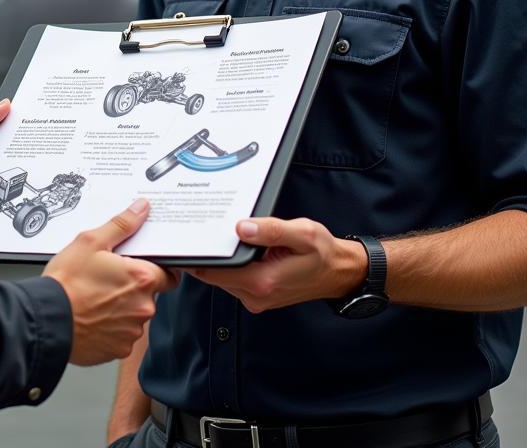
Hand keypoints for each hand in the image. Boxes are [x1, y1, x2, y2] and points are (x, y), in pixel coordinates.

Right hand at [44, 199, 177, 365]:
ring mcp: (131, 331)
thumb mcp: (91, 242)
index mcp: (141, 278)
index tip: (142, 269)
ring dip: (122, 309)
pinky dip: (111, 328)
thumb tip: (141, 209)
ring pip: (134, 316)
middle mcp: (142, 307)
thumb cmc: (66, 283)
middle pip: (149, 296)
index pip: (169, 275)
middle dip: (132, 289)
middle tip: (107, 281)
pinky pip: (121, 336)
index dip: (156, 270)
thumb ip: (122, 225)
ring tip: (96, 299)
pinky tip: (93, 317)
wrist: (46, 320)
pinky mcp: (119, 350)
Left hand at [186, 216, 365, 311]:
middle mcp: (256, 296)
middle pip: (214, 276)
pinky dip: (230, 266)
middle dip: (207, 254)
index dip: (198, 255)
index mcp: (262, 282)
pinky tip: (235, 248)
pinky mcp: (258, 295)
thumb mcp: (302, 233)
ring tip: (217, 234)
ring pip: (222, 279)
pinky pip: (234, 280)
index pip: (214, 272)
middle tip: (199, 229)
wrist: (338, 273)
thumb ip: (271, 230)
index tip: (188, 238)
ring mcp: (256, 299)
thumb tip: (241, 227)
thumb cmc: (322, 252)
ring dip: (219, 260)